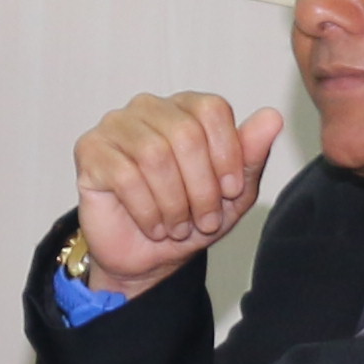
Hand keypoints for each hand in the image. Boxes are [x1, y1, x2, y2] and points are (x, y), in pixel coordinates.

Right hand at [72, 88, 285, 291]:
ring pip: (154, 155)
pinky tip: (154, 226)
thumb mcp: (233, 194)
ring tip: (178, 226)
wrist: (148, 256)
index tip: (230, 192)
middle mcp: (148, 107)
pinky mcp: (90, 150)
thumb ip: (251, 155)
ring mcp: (115, 125)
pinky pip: (124, 176)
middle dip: (202, 188)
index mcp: (185, 108)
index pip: (211, 109)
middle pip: (184, 133)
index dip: (226, 154)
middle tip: (205, 221)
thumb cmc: (190, 217)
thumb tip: (273, 117)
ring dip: (174, 204)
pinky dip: (147, 210)